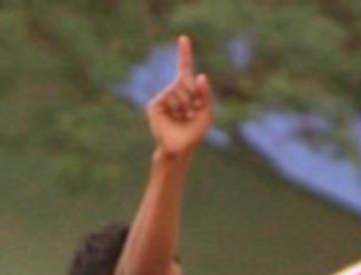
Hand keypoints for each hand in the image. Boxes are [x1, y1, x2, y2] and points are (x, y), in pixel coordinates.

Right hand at [145, 36, 212, 158]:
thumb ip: (207, 94)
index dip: (184, 54)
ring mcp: (163, 98)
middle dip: (193, 94)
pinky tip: (174, 118)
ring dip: (185, 104)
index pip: (184, 69)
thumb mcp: (207, 112)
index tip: (183, 38)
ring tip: (182, 118)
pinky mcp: (154, 106)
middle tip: (191, 111)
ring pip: (178, 89)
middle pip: (186, 79)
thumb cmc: (194, 133)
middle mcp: (173, 92)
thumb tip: (200, 75)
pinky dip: (175, 108)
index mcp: (185, 92)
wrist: (180, 150)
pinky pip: (169, 97)